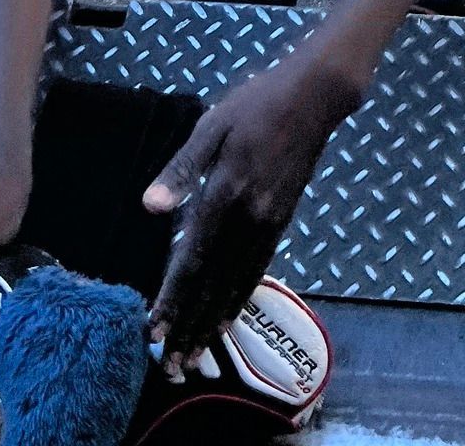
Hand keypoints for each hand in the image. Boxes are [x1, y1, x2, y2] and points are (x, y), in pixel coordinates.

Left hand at [143, 56, 359, 369]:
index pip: (193, 258)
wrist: (315, 97)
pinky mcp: (282, 220)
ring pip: (236, 283)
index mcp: (226, 191)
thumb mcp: (212, 124)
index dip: (173, 296)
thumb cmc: (256, 103)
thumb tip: (149, 207)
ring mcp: (269, 222)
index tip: (154, 330)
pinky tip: (226, 317)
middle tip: (172, 366)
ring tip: (195, 355)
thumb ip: (181, 168)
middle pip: (214, 282)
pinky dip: (239, 298)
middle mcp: (249, 217)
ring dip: (212, 321)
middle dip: (190, 325)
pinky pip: (257, 269)